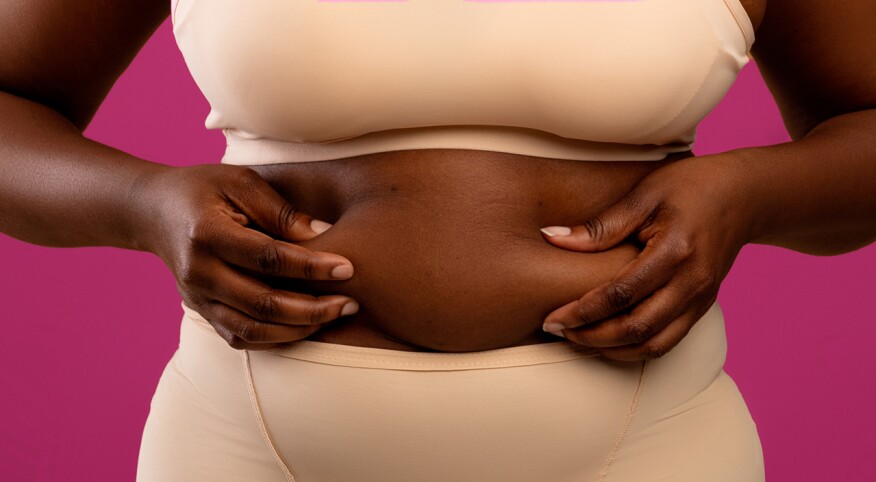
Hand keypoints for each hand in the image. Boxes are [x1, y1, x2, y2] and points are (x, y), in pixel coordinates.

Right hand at [131, 164, 358, 349]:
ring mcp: (198, 298)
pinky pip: (242, 337)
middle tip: (351, 302)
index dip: (311, 267)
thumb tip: (324, 234)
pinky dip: (277, 338)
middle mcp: (200, 273)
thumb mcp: (242, 182)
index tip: (348, 268)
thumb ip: (281, 210)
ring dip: (299, 329)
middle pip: (263, 304)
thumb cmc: (205, 189)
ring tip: (336, 315)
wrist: (152, 212)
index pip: (268, 258)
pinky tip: (308, 326)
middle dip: (314, 308)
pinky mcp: (202, 312)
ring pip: (253, 330)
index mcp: (207, 234)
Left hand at [539, 154, 756, 360]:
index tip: (551, 318)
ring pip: (653, 345)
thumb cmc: (690, 186)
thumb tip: (550, 238)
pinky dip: (634, 349)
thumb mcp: (644, 194)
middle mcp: (692, 283)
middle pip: (636, 328)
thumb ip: (600, 225)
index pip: (621, 294)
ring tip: (577, 339)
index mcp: (675, 251)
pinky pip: (667, 342)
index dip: (582, 311)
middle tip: (556, 330)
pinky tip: (607, 340)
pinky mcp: (703, 308)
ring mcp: (701, 299)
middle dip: (591, 337)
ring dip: (611, 350)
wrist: (746, 196)